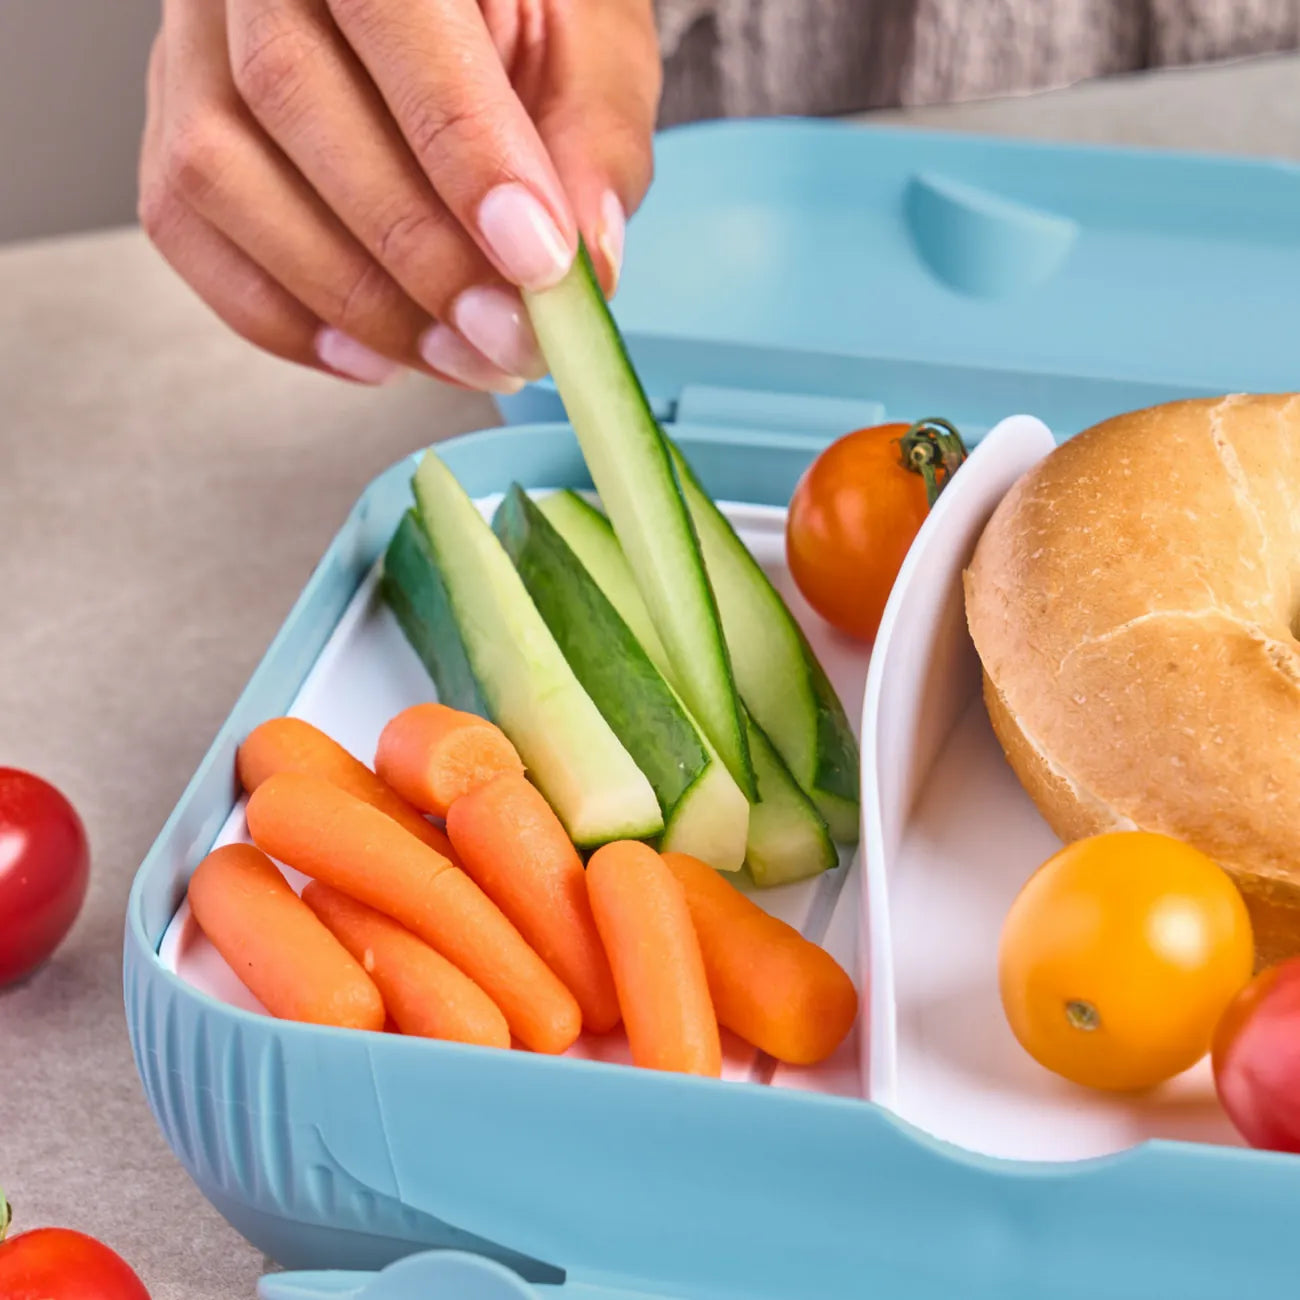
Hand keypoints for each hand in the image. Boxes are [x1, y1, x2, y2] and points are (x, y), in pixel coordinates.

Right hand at [138, 0, 660, 390]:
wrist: (455, 8)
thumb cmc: (526, 9)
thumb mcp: (593, 41)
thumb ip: (595, 137)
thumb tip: (585, 264)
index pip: (393, 12)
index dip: (464, 151)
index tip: (535, 260)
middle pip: (289, 95)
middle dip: (414, 250)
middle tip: (506, 337)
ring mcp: (189, 41)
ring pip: (218, 173)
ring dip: (351, 299)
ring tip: (459, 357)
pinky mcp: (172, 125)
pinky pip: (185, 230)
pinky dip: (283, 316)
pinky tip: (377, 354)